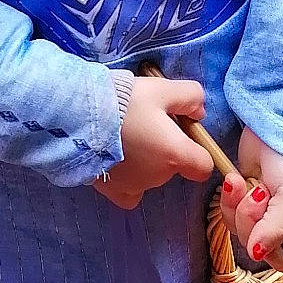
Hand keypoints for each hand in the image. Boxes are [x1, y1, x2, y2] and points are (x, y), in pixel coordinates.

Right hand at [93, 75, 213, 209]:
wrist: (79, 116)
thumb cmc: (125, 102)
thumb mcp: (163, 89)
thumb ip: (190, 97)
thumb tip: (199, 113)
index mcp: (175, 154)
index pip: (203, 166)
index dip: (198, 150)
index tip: (183, 133)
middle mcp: (158, 176)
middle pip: (173, 167)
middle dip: (165, 148)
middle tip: (145, 123)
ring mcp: (134, 186)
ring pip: (150, 176)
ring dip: (145, 160)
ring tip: (124, 135)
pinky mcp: (111, 190)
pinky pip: (129, 193)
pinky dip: (128, 181)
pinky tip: (120, 163)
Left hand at [216, 129, 282, 261]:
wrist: (272, 123)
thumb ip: (280, 226)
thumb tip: (257, 253)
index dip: (272, 250)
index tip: (265, 228)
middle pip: (259, 249)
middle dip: (250, 222)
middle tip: (257, 193)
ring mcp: (263, 214)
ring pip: (240, 232)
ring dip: (237, 208)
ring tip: (244, 183)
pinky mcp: (243, 200)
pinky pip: (227, 215)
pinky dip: (227, 198)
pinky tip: (234, 179)